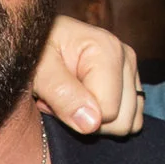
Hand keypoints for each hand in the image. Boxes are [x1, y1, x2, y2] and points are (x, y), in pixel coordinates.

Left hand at [37, 15, 142, 140]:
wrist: (35, 40)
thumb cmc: (34, 51)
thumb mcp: (38, 70)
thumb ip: (62, 93)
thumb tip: (92, 124)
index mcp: (108, 50)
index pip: (108, 112)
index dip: (76, 116)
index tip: (51, 98)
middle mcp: (126, 58)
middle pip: (122, 121)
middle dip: (88, 120)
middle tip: (59, 100)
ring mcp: (131, 71)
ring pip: (129, 123)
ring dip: (96, 121)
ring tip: (69, 99)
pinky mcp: (130, 83)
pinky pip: (130, 120)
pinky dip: (105, 119)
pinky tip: (82, 101)